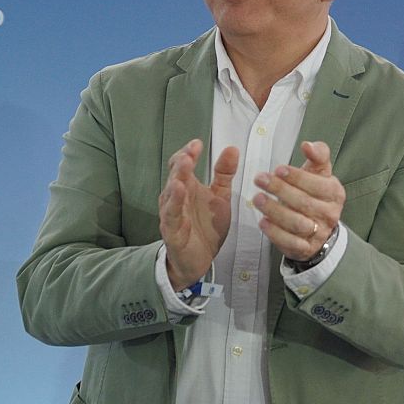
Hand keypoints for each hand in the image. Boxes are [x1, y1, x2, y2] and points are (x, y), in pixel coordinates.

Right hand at [159, 139, 237, 290]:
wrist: (200, 259)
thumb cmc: (206, 226)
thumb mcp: (220, 196)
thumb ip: (224, 173)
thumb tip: (232, 149)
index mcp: (187, 187)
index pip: (182, 165)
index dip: (188, 153)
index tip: (197, 143)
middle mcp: (176, 198)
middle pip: (175, 175)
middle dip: (182, 162)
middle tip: (191, 151)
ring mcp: (172, 214)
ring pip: (171, 193)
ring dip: (177, 178)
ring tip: (184, 164)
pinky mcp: (173, 231)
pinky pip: (172, 215)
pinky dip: (175, 202)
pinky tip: (179, 190)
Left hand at [254, 140, 345, 262]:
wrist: (319, 229)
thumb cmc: (314, 194)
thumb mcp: (319, 173)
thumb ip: (318, 155)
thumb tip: (308, 145)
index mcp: (334, 193)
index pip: (318, 185)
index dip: (298, 177)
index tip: (278, 169)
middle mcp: (330, 214)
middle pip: (305, 202)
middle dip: (280, 190)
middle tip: (260, 179)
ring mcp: (318, 233)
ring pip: (297, 223)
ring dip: (275, 211)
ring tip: (258, 199)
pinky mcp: (305, 248)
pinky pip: (291, 242)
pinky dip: (275, 233)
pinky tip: (263, 222)